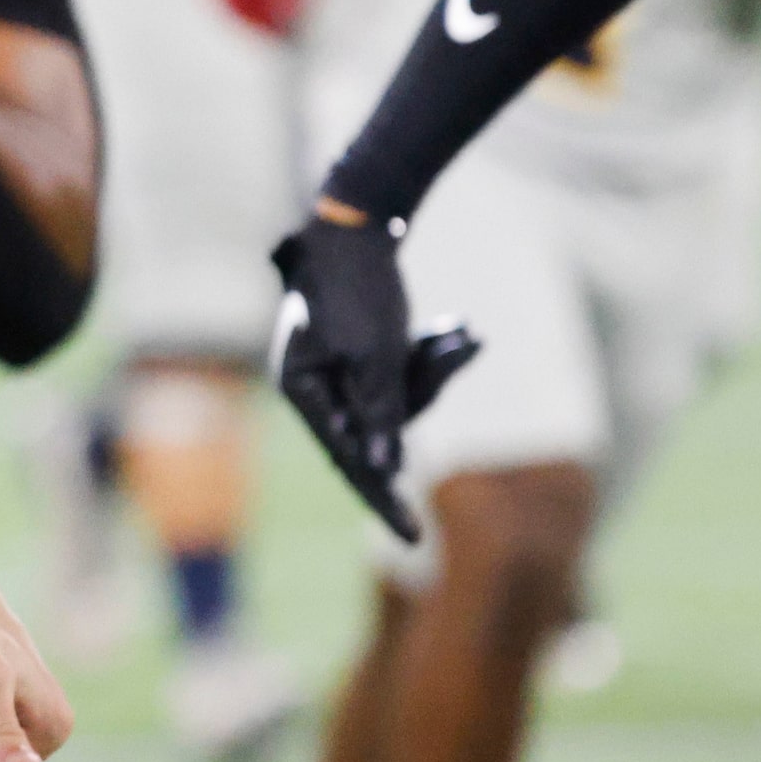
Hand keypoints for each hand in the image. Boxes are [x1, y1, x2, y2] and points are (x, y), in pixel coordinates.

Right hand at [270, 207, 479, 541]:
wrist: (357, 221)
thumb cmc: (357, 286)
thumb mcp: (374, 354)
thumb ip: (379, 413)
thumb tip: (383, 469)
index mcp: (301, 387)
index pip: (345, 459)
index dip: (382, 500)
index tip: (415, 539)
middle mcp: (315, 383)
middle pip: (379, 426)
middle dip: (425, 391)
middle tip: (453, 349)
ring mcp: (338, 368)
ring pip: (399, 400)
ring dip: (435, 369)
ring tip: (458, 332)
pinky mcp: (362, 352)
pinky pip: (404, 376)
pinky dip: (432, 357)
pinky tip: (457, 331)